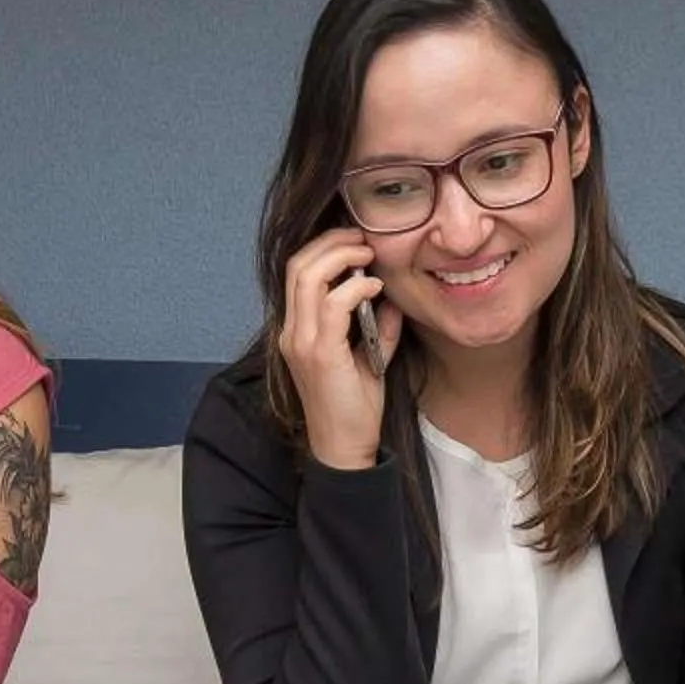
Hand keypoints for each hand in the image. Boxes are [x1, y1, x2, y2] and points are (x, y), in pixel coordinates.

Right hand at [278, 228, 402, 471]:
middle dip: (332, 241)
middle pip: (298, 264)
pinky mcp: (319, 354)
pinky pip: (333, 305)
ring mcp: (301, 342)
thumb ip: (377, 325)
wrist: (344, 447)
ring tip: (368, 253)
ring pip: (308, 276)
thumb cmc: (353, 406)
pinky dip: (355, 288)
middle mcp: (292, 331)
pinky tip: (375, 288)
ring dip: (342, 256)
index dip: (324, 246)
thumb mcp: (368, 357)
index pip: (298, 271)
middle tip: (363, 236)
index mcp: (296, 329)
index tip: (357, 240)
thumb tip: (392, 296)